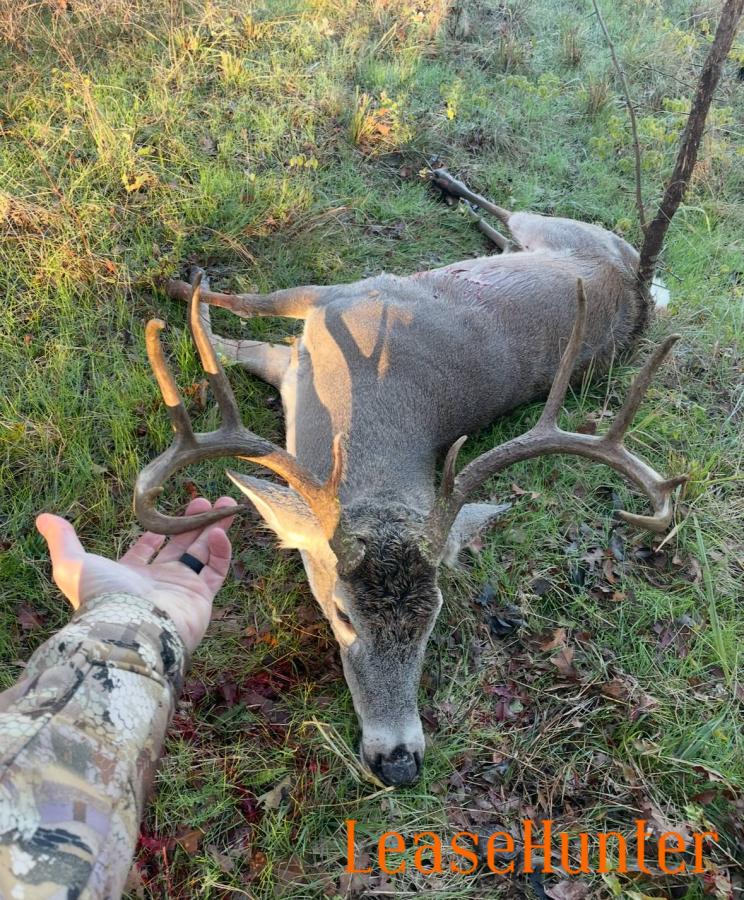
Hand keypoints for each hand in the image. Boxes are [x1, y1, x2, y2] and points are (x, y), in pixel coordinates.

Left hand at [36, 496, 237, 652]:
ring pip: (203, 553)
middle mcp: (157, 582)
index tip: (166, 511)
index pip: (147, 549)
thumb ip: (63, 540)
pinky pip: (216, 570)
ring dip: (214, 528)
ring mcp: (181, 589)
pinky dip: (221, 550)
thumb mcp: (73, 564)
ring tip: (227, 503)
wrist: (130, 629)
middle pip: (180, 545)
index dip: (157, 530)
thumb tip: (43, 518)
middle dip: (193, 522)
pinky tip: (220, 531)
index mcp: (130, 575)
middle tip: (206, 499)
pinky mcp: (201, 598)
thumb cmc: (102, 597)